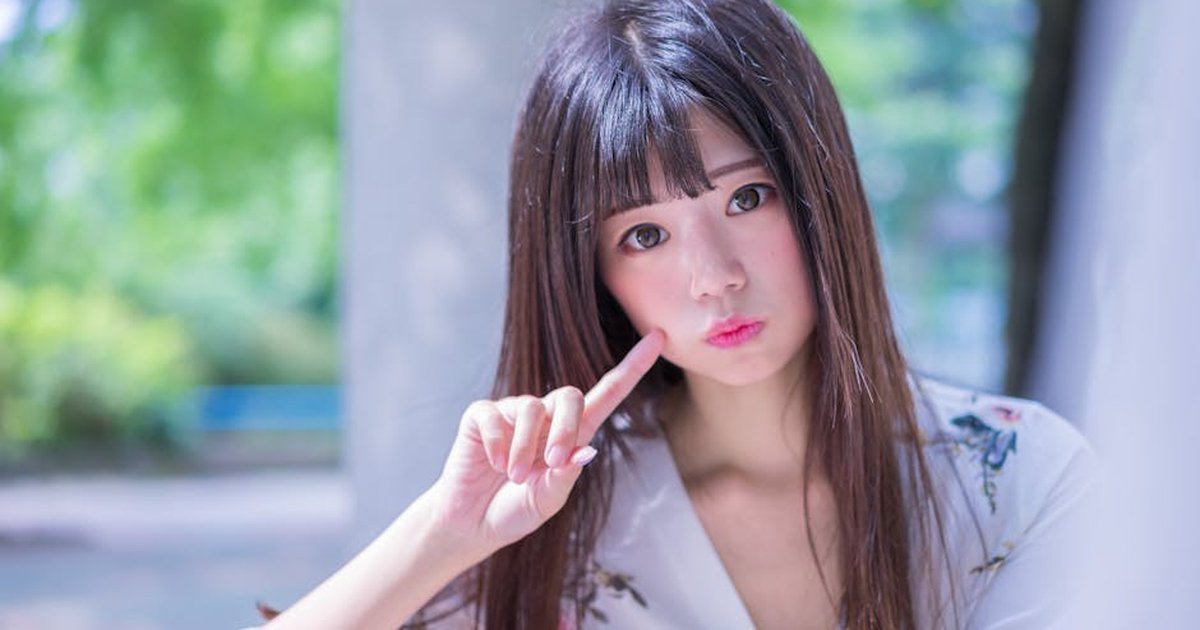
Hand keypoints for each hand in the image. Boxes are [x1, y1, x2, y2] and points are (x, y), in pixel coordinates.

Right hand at [429, 330, 664, 552]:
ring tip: (514, 476)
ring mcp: (512, 413)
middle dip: (566, 427)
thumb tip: (587, 448)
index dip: (634, 366)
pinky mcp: (481, 416)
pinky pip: (493, 415)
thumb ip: (566, 476)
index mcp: (573, 435)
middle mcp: (546, 417)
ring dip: (525, 447)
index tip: (661, 337)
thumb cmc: (514, 510)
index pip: (608, 394)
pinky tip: (495, 464)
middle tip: (553, 462)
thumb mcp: (547, 501)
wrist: (472, 524)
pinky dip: (497, 442)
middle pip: (570, 395)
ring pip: (531, 407)